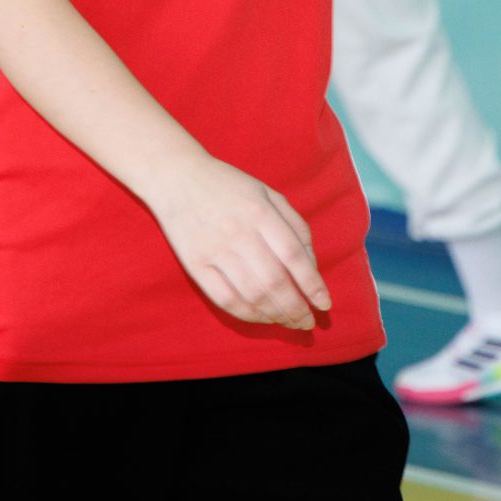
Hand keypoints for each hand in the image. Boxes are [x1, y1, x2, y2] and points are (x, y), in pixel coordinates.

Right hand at [145, 154, 331, 330]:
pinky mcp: (195, 265)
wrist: (176, 178)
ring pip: (252, 295)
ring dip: (275, 316)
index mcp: (260, 212)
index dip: (312, 285)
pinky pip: (225, 299)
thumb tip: (311, 267)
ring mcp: (215, 251)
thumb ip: (295, 226)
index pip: (293, 256)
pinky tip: (262, 318)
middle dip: (296, 309)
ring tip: (289, 323)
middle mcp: (238, 233)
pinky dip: (248, 315)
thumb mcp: (269, 194)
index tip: (324, 304)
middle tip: (307, 323)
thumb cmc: (230, 186)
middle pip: (275, 282)